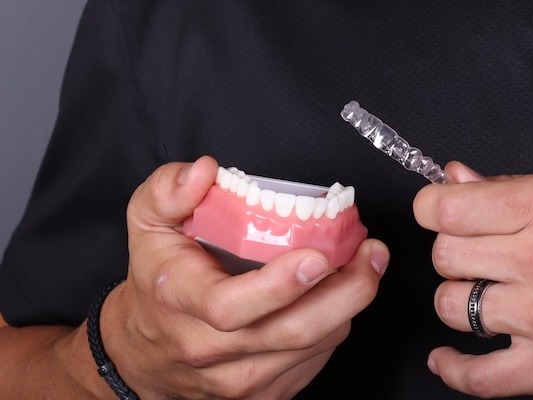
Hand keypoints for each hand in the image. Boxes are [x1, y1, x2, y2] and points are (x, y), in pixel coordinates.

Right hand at [102, 157, 389, 399]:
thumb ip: (168, 190)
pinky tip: (341, 295)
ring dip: (349, 305)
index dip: (280, 285)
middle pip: (291, 332)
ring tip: (366, 265)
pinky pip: (315, 361)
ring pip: (313, 346)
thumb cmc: (158, 279)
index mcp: (181, 301)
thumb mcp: (147, 222)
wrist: (143, 350)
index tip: (319, 257)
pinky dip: (336, 325)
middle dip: (346, 292)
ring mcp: (237, 379)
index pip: (231, 307)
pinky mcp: (263, 394)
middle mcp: (209, 348)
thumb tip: (203, 171)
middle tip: (372, 254)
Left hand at [413, 163, 532, 399]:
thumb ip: (523, 185)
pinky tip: (452, 356)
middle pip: (446, 255)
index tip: (442, 213)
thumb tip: (460, 177)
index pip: (449, 206)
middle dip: (455, 253)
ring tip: (486, 299)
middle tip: (478, 256)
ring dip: (463, 303)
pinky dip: (452, 367)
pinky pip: (473, 375)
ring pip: (453, 307)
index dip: (435, 208)